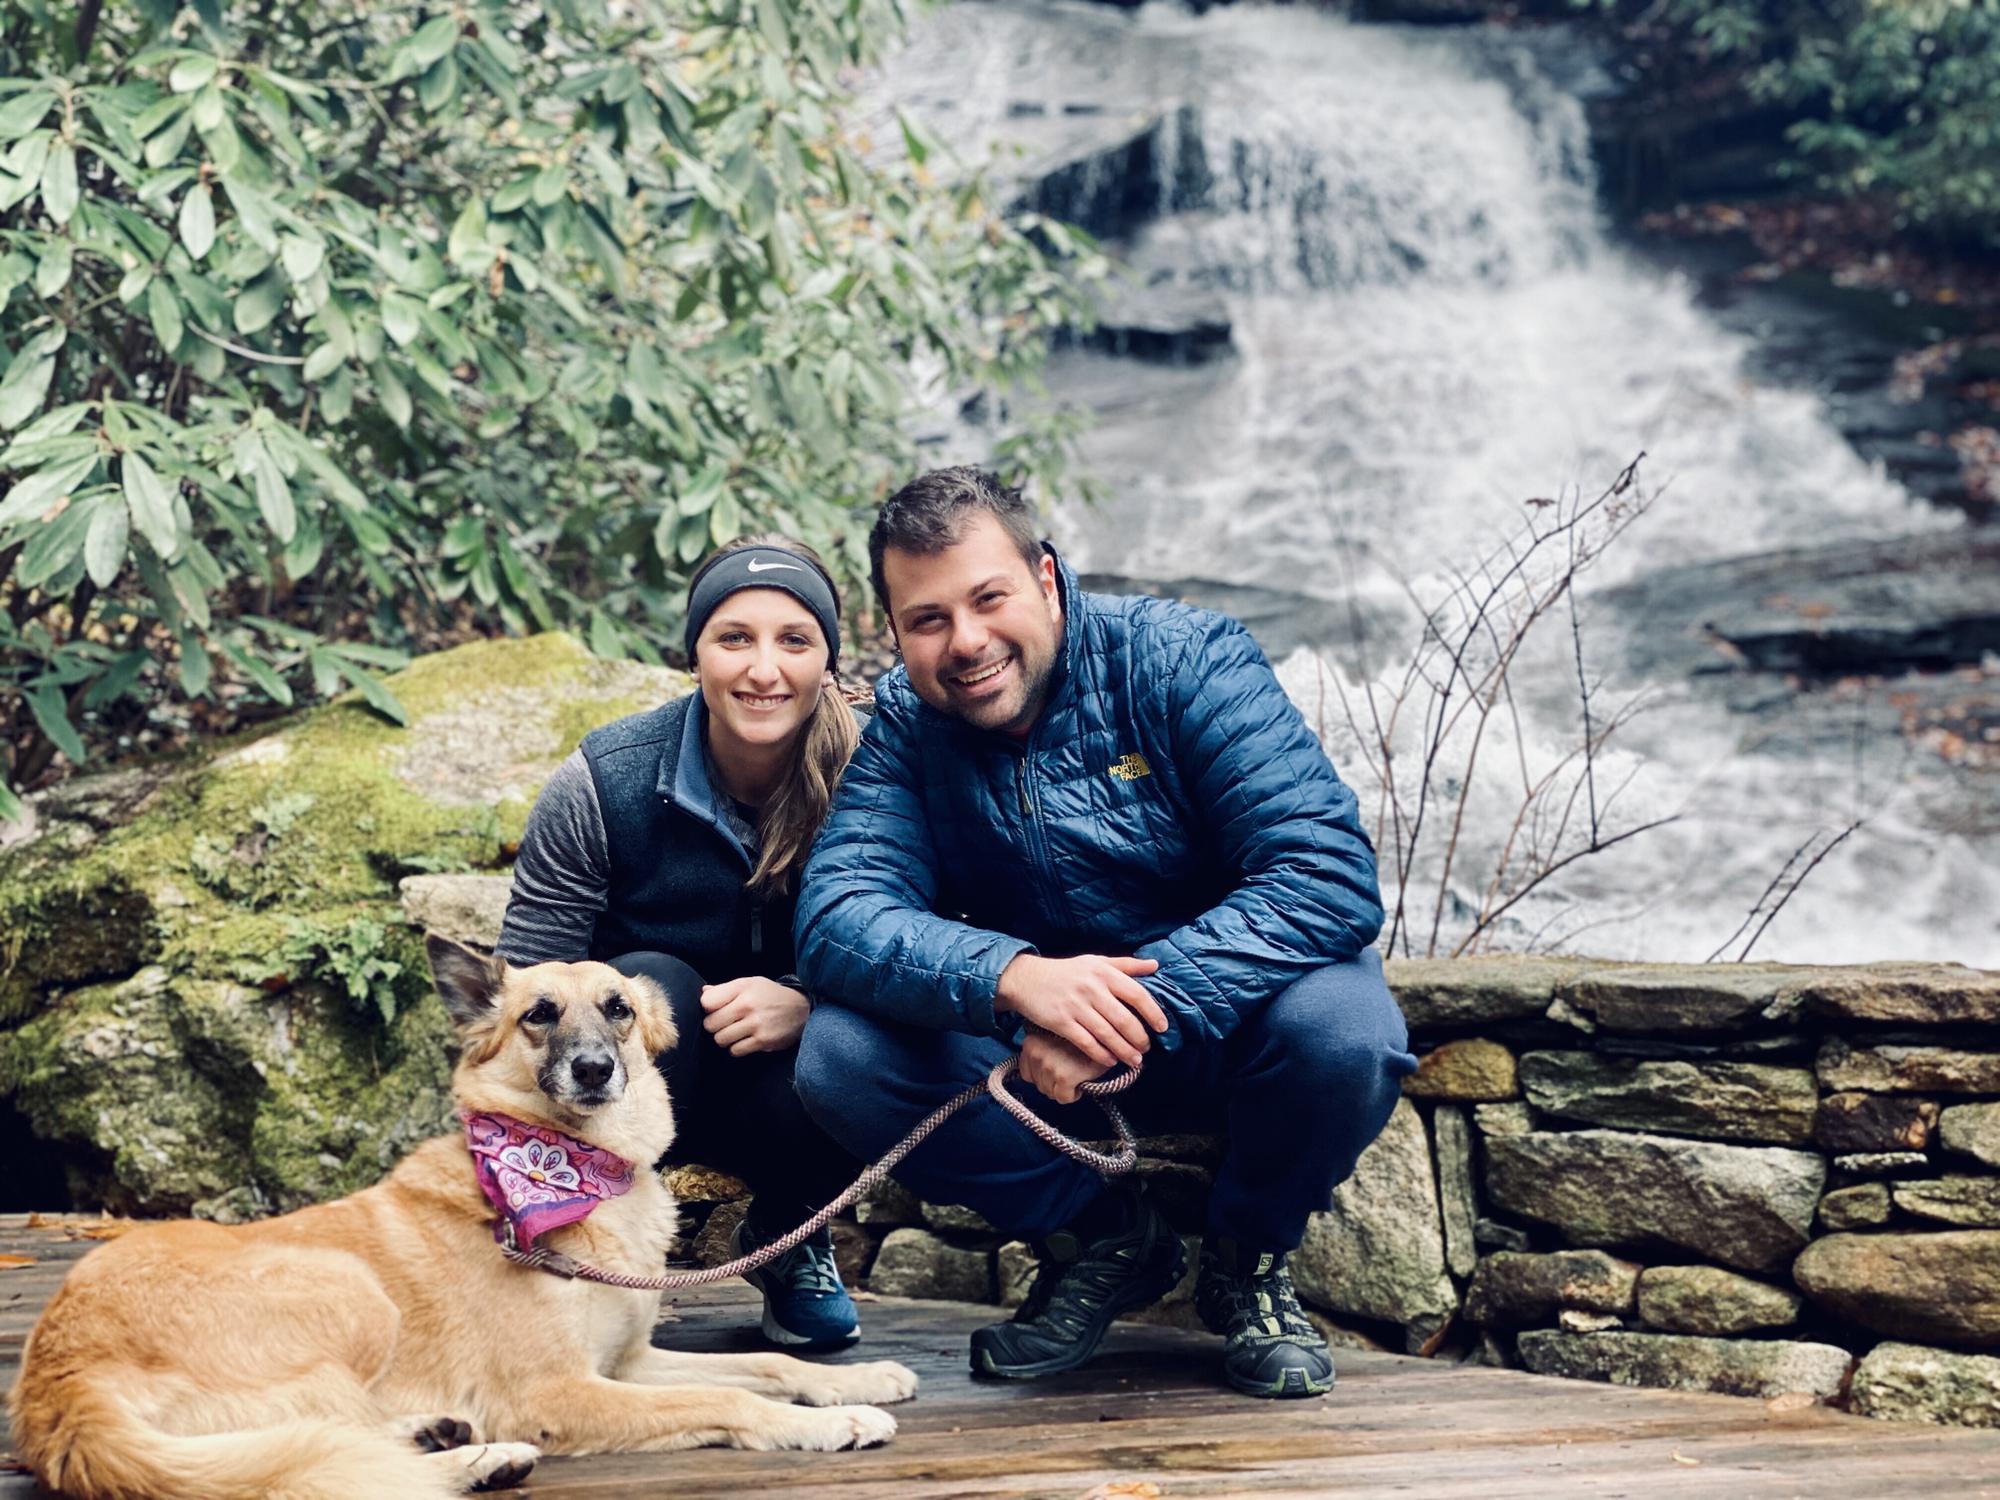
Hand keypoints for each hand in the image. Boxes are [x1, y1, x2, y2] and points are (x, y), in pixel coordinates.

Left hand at [700, 977, 809, 1055]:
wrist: (802, 1009)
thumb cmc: (771, 995)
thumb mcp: (750, 984)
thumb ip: (725, 989)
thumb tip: (703, 993)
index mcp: (742, 987)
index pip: (707, 1002)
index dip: (708, 1007)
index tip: (716, 1009)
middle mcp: (748, 1005)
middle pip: (710, 1024)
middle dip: (714, 1025)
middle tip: (725, 1023)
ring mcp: (755, 1024)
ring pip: (721, 1039)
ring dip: (725, 1038)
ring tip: (735, 1032)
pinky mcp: (763, 1041)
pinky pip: (735, 1051)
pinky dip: (736, 1048)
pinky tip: (745, 1040)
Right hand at [994, 953, 1168, 1069]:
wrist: (1027, 978)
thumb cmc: (1066, 972)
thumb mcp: (1095, 961)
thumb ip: (1126, 964)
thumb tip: (1155, 965)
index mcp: (1103, 972)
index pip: (1137, 994)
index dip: (1153, 1013)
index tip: (1162, 1027)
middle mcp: (1092, 988)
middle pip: (1124, 1019)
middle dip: (1139, 1038)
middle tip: (1146, 1048)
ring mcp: (1076, 1006)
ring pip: (1107, 1034)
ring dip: (1124, 1050)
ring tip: (1135, 1060)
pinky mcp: (1061, 1022)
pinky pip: (1086, 1042)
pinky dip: (1101, 1054)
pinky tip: (1111, 1061)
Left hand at [1017, 1028, 1112, 1105]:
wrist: (1109, 1039)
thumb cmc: (1083, 1040)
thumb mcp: (1056, 1039)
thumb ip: (1043, 1051)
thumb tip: (1037, 1073)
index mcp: (1030, 1042)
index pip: (1026, 1073)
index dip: (1044, 1075)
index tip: (1058, 1068)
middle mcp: (1035, 1053)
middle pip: (1038, 1085)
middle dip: (1053, 1083)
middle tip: (1069, 1071)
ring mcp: (1048, 1065)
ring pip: (1050, 1093)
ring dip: (1062, 1088)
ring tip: (1075, 1073)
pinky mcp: (1063, 1077)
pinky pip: (1063, 1098)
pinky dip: (1073, 1095)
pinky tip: (1081, 1080)